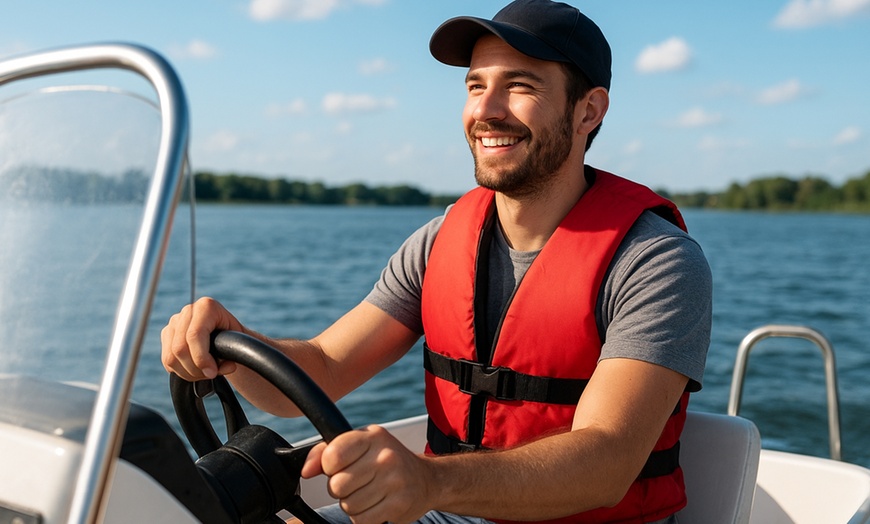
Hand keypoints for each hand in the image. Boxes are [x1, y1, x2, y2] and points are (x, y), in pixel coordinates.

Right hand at [161, 296, 244, 379]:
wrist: (227, 335)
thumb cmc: (234, 338)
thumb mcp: (239, 342)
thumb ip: (232, 354)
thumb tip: (212, 371)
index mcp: (206, 307)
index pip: (195, 335)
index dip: (201, 358)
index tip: (212, 372)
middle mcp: (187, 311)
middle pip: (180, 348)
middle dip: (195, 369)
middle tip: (211, 375)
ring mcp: (174, 322)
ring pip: (171, 357)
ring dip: (188, 373)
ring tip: (205, 373)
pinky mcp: (167, 334)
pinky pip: (167, 360)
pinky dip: (181, 371)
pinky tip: (195, 370)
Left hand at [302, 425, 435, 523]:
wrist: (426, 480)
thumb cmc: (386, 462)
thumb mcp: (360, 446)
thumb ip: (327, 452)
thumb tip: (306, 470)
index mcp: (373, 436)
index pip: (331, 456)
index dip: (330, 467)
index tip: (343, 466)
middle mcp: (386, 456)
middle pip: (336, 485)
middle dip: (341, 489)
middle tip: (358, 482)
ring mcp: (395, 480)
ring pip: (348, 505)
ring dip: (353, 504)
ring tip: (369, 493)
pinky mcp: (399, 504)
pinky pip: (361, 520)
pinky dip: (364, 517)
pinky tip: (377, 505)